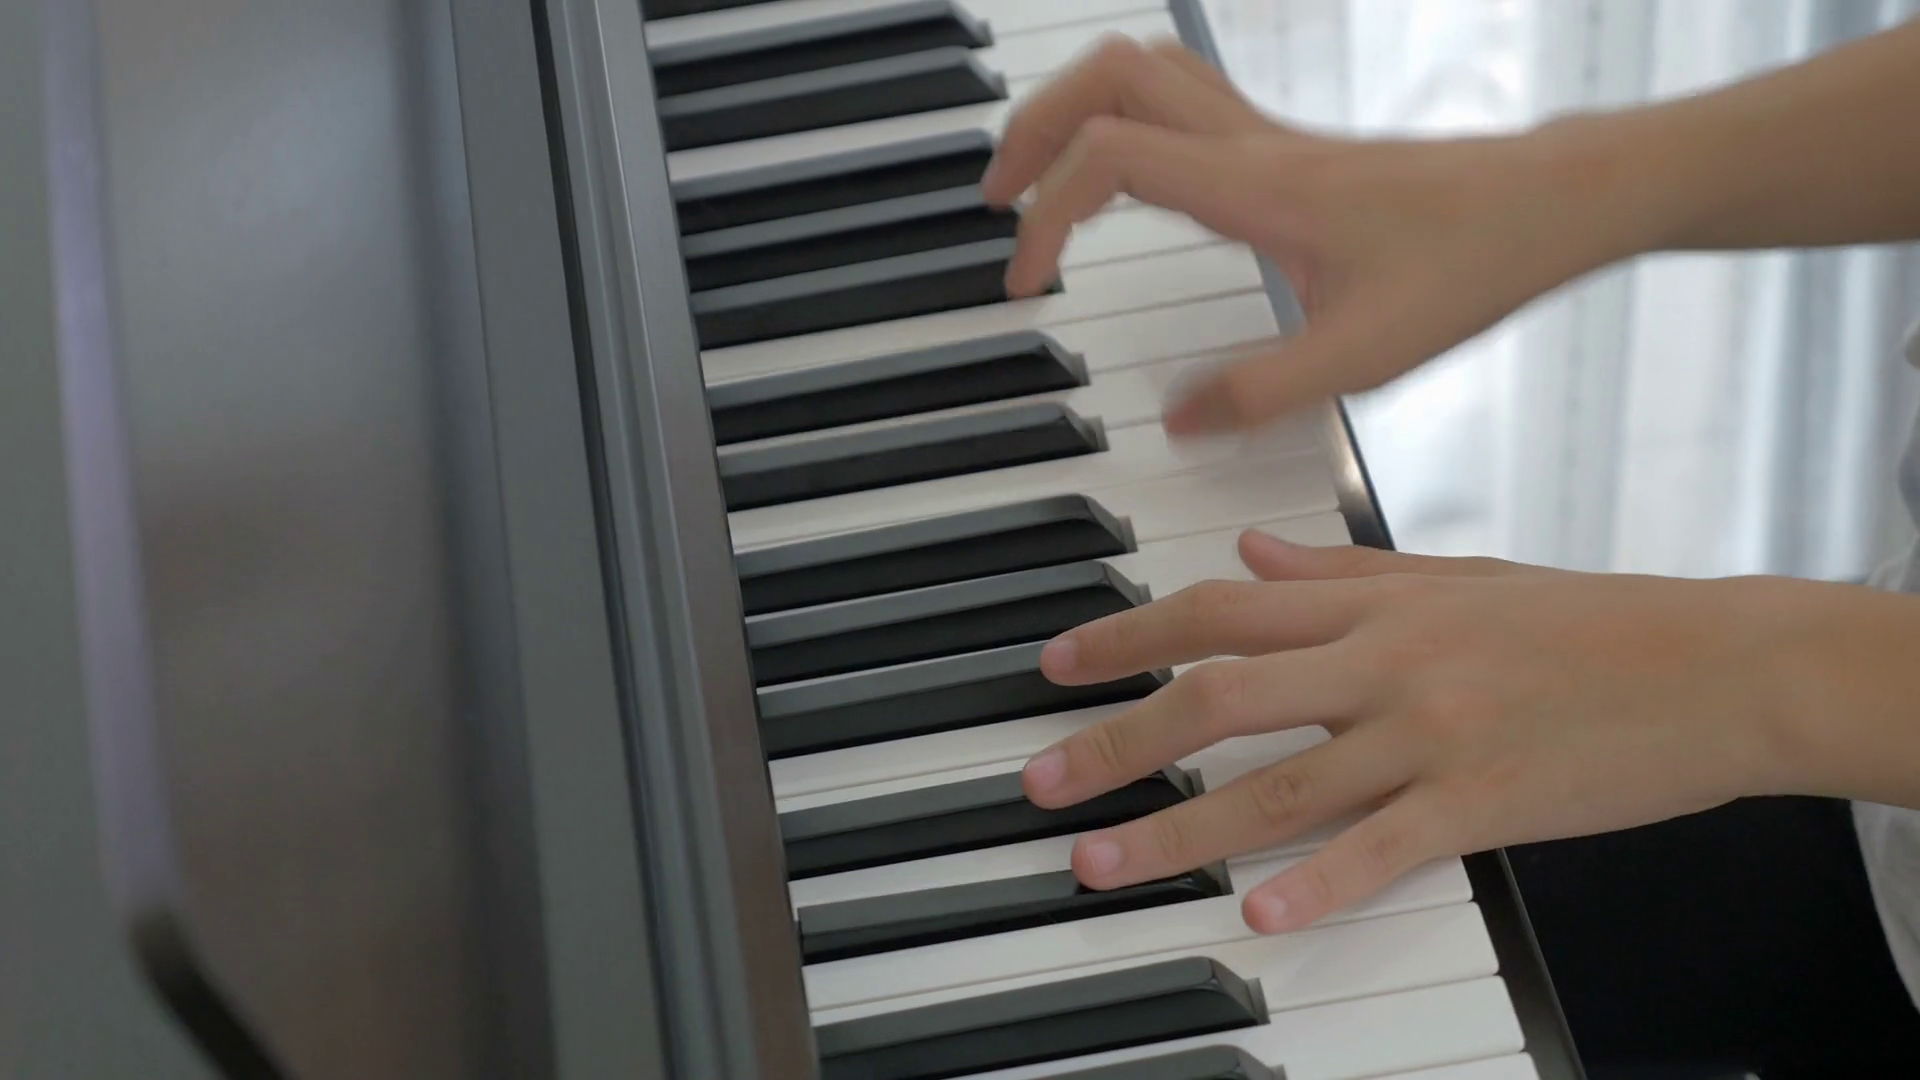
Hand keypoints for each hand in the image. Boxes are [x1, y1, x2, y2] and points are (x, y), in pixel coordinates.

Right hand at [981, 36, 1646, 434]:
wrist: (1549, 205)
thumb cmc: (1471, 263)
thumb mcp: (1363, 357)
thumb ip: (1257, 394)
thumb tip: (1173, 422)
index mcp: (1255, 188)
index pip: (1107, 157)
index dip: (1045, 216)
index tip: (1030, 285)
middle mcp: (1252, 145)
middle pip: (1108, 78)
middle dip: (1033, 130)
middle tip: (1000, 201)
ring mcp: (1269, 136)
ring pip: (1144, 70)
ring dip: (1075, 111)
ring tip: (1038, 180)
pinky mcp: (1287, 147)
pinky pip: (1182, 98)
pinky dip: (1125, 121)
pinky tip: (1124, 183)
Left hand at [1020, 530, 1807, 933]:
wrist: (1716, 664)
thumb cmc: (1589, 621)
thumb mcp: (1453, 575)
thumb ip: (1338, 573)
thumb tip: (1248, 555)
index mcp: (1374, 606)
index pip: (1217, 613)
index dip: (1125, 636)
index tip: (1056, 665)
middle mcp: (1386, 662)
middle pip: (1218, 698)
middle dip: (1116, 741)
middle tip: (1042, 783)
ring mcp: (1432, 733)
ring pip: (1279, 783)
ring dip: (1179, 827)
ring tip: (1103, 862)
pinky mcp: (1486, 801)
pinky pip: (1385, 847)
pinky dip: (1318, 882)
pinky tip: (1258, 917)